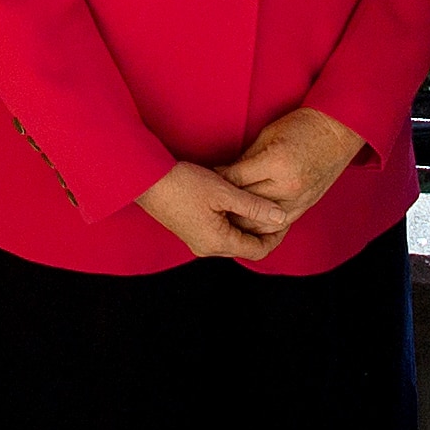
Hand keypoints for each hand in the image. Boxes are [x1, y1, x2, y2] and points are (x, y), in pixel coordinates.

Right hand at [136, 160, 289, 262]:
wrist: (145, 179)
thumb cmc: (184, 183)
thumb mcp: (225, 192)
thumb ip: (255, 207)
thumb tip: (281, 217)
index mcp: (217, 242)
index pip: (258, 250)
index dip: (276, 236)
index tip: (284, 217)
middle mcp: (207, 248)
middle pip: (246, 247)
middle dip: (263, 230)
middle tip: (274, 208)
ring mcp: (197, 241)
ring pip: (233, 239)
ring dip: (247, 225)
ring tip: (257, 202)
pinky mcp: (190, 232)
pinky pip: (219, 233)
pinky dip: (232, 221)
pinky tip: (235, 201)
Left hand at [213, 107, 368, 236]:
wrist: (338, 131)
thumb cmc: (302, 125)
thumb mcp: (267, 135)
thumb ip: (246, 160)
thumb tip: (225, 175)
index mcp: (276, 163)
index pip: (236, 180)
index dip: (218, 180)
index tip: (206, 180)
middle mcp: (287, 185)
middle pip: (246, 204)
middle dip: (226, 203)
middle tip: (209, 202)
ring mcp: (299, 199)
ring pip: (261, 222)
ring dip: (242, 220)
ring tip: (225, 216)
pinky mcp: (306, 205)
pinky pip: (279, 224)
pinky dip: (262, 226)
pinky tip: (249, 223)